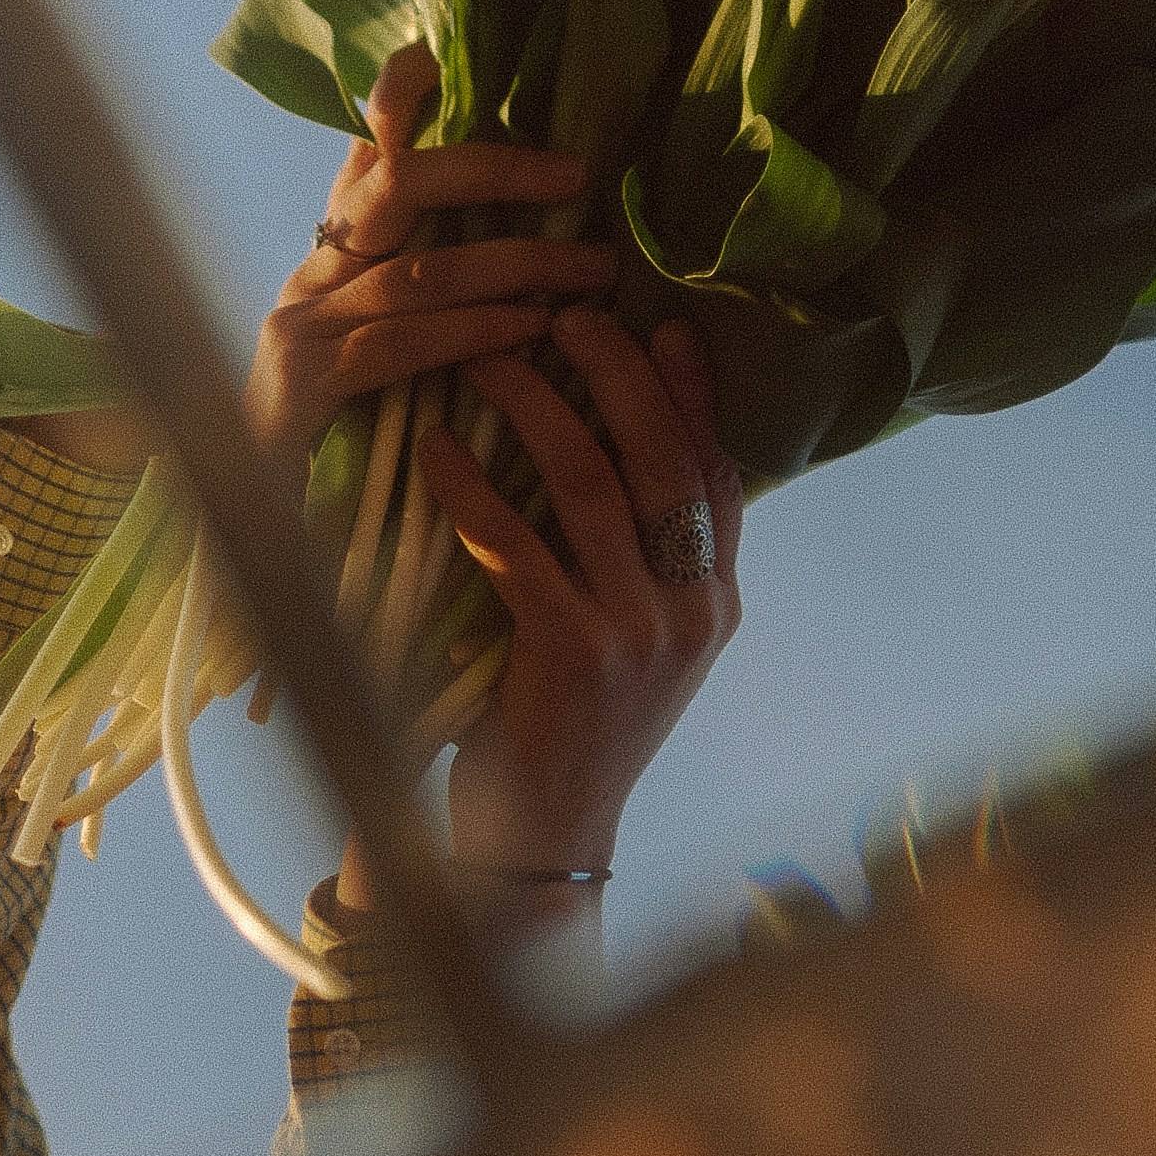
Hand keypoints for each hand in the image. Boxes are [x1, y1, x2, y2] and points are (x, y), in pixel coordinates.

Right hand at [240, 44, 621, 469]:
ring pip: (419, 269)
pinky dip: (473, 333)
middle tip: (576, 176)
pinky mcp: (302, 387)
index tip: (438, 56)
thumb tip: (525, 251)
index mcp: (335, 254)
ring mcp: (299, 326)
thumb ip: (433, 288)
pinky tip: (530, 332)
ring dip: (518, 264)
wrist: (257, 546)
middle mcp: (313, 273)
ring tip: (594, 270)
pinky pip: (399, 344)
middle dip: (491, 170)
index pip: (367, 154)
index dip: (397, 99)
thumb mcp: (390, 351)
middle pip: (395, 185)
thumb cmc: (344, 446)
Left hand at [402, 303, 742, 892]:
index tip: (662, 320)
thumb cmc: (574, 728)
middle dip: (616, 371)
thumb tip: (617, 445)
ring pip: (593, 486)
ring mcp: (639, 635)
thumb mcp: (636, 642)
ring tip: (489, 356)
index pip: (719, 470)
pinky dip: (472, 487)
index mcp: (717, 602)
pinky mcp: (571, 656)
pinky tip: (436, 447)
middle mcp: (694, 611)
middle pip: (662, 457)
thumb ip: (642, 558)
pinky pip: (518, 545)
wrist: (543, 844)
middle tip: (567, 311)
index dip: (692, 389)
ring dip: (537, 408)